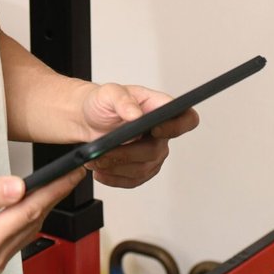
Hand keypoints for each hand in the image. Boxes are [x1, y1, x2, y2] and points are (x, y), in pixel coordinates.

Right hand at [0, 167, 84, 273]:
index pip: (28, 212)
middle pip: (32, 222)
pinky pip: (17, 237)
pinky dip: (27, 217)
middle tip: (72, 173)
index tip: (72, 174)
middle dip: (53, 196)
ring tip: (57, 184)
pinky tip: (32, 202)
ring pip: (27, 231)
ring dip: (42, 207)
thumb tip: (20, 187)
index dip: (53, 191)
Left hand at [78, 83, 199, 188]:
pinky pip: (134, 180)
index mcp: (159, 107)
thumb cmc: (102, 102)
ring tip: (96, 160)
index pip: (186, 118)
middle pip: (156, 151)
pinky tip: (101, 171)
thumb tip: (136, 114)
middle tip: (103, 151)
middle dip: (126, 154)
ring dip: (116, 167)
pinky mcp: (142, 168)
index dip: (177, 127)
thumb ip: (122, 100)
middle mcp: (161, 132)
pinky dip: (115, 178)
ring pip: (142, 169)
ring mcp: (153, 152)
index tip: (155, 130)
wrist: (87, 119)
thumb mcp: (108, 93)